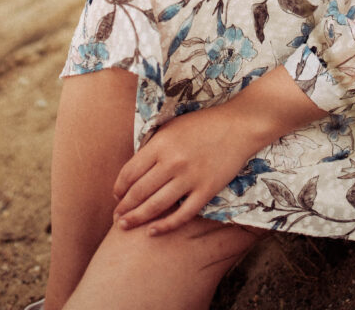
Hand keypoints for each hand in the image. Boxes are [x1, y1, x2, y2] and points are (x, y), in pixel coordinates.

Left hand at [112, 105, 254, 235]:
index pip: (130, 171)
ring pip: (156, 205)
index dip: (119, 187)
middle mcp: (172, 162)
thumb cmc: (202, 124)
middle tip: (116, 217)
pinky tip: (153, 231)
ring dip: (137, 218)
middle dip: (124, 207)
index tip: (116, 195)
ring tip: (125, 226)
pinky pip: (182, 214)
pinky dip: (165, 226)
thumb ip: (153, 147)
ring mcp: (189, 178)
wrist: (238, 126)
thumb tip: (134, 169)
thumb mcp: (171, 127)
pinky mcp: (206, 191)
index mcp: (160, 144)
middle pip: (139, 191)